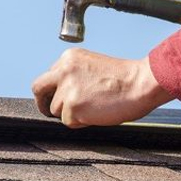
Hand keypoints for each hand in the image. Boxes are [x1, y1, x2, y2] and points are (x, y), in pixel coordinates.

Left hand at [31, 48, 172, 127]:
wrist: (141, 83)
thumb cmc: (126, 79)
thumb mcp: (93, 67)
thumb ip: (75, 76)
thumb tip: (64, 94)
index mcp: (69, 58)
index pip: (50, 76)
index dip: (56, 89)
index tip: (62, 97)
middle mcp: (63, 70)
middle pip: (39, 89)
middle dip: (43, 101)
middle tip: (50, 110)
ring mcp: (66, 89)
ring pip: (56, 110)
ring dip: (71, 114)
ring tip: (94, 108)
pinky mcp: (72, 107)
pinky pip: (69, 122)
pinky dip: (82, 122)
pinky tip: (98, 113)